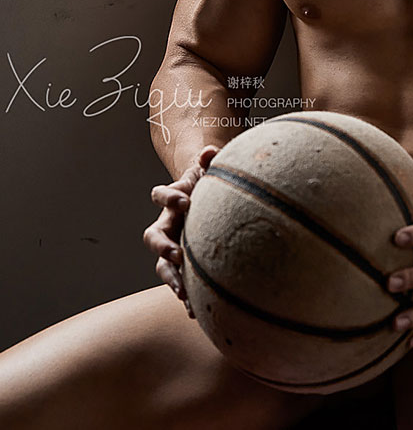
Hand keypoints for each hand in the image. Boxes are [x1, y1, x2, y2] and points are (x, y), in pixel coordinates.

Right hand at [142, 145, 219, 316]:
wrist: (206, 203)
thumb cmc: (208, 185)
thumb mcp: (209, 172)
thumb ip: (209, 161)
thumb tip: (210, 149)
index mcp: (173, 200)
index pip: (160, 196)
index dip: (168, 196)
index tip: (183, 200)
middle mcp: (166, 225)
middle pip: (153, 237)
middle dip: (162, 246)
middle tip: (176, 254)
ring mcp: (172, 247)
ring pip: (162, 266)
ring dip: (171, 279)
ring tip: (182, 293)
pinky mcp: (182, 266)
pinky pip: (179, 283)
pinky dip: (186, 297)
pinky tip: (195, 311)